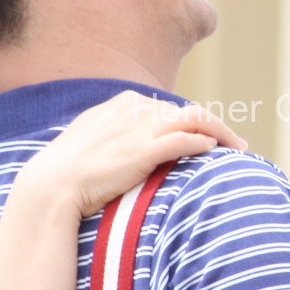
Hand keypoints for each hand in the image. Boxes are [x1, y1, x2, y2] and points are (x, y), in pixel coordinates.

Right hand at [19, 92, 247, 217]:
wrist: (51, 186)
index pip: (172, 107)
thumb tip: (139, 144)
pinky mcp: (142, 150)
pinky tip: (214, 153)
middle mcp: (134, 108)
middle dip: (217, 127)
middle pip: (189, 111)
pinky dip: (204, 143)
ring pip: (196, 120)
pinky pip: (184, 140)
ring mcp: (138, 128)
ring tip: (238, 149)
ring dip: (222, 132)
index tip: (213, 137)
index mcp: (124, 103)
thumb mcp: (95, 141)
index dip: (197, 122)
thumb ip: (118, 135)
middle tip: (237, 145)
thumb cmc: (70, 172)